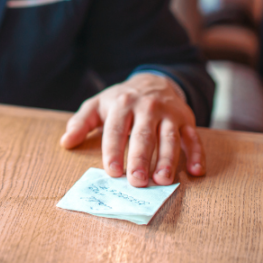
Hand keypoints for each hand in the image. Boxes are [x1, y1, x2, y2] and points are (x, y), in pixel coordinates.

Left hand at [60, 73, 205, 186]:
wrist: (153, 81)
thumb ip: (80, 123)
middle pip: (144, 136)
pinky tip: (196, 171)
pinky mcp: (187, 120)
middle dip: (140, 158)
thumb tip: (65, 142)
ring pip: (170, 138)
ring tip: (162, 180)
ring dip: (167, 160)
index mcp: (123, 104)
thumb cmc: (121, 100)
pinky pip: (194, 138)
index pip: (116, 130)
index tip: (112, 171)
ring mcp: (169, 114)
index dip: (113, 150)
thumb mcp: (97, 105)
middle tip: (137, 181)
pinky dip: (197, 154)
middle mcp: (147, 108)